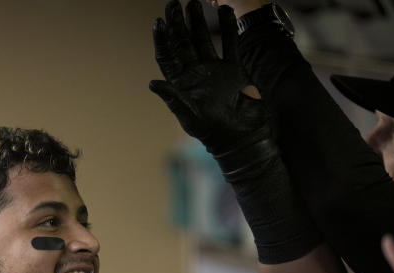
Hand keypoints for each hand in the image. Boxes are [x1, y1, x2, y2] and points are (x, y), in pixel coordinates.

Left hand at [150, 0, 268, 167]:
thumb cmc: (213, 133)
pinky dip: (228, 28)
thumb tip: (152, 83)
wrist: (241, 138)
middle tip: (174, 3)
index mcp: (181, 85)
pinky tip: (225, 12)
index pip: (167, 57)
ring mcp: (214, 71)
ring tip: (195, 3)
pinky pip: (230, 45)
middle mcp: (195, 75)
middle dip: (178, 23)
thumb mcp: (189, 118)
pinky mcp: (233, 71)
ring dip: (198, 21)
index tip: (158, 22)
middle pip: (183, 43)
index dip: (162, 40)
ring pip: (204, 40)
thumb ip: (173, 99)